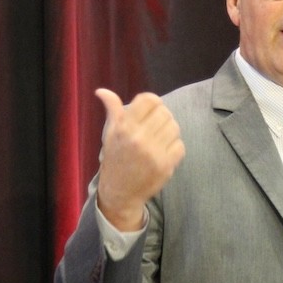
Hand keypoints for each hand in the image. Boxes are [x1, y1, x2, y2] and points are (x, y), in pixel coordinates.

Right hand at [94, 88, 185, 230]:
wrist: (119, 192)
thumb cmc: (115, 159)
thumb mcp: (110, 133)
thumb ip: (112, 110)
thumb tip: (102, 91)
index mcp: (124, 128)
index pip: (149, 100)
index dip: (153, 102)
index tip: (150, 110)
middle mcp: (139, 138)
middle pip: (165, 113)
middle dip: (162, 117)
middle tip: (155, 126)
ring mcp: (153, 153)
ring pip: (174, 127)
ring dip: (169, 131)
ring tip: (160, 138)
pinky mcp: (165, 166)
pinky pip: (180, 146)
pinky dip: (175, 147)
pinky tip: (164, 151)